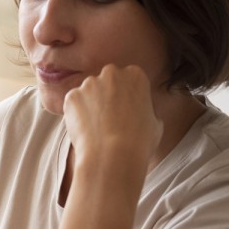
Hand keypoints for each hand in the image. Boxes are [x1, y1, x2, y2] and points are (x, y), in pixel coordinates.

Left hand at [64, 64, 161, 180]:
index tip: (124, 111)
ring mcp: (89, 84)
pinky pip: (73, 104)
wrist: (113, 154)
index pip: (128, 80)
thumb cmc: (139, 142)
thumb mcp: (156, 122)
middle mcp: (111, 73)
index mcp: (135, 75)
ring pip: (88, 93)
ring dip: (90, 105)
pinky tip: (84, 130)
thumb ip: (146, 109)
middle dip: (106, 96)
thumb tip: (141, 112)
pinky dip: (76, 115)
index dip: (125, 97)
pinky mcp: (72, 96)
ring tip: (96, 128)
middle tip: (108, 119)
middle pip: (106, 83)